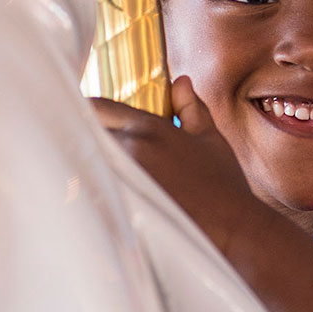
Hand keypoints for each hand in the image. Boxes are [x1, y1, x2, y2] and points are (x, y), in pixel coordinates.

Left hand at [93, 75, 265, 257]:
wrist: (233, 229)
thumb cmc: (224, 185)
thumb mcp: (211, 140)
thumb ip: (192, 108)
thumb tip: (181, 81)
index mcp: (148, 128)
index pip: (97, 107)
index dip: (88, 112)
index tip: (87, 119)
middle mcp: (129, 149)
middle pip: (81, 133)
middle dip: (79, 136)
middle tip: (82, 147)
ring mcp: (120, 180)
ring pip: (81, 162)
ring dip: (80, 164)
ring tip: (83, 174)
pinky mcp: (118, 209)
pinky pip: (88, 193)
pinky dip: (86, 192)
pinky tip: (92, 199)